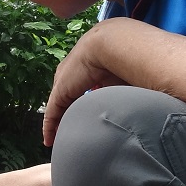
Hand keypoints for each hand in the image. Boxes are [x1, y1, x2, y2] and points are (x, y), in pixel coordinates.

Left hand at [41, 24, 125, 147]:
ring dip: (58, 123)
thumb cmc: (127, 58)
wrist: (113, 44)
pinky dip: (50, 127)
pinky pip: (52, 113)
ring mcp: (65, 82)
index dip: (81, 105)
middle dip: (67, 115)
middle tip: (70, 132)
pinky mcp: (60, 91)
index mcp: (89, 68)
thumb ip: (122, 93)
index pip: (81, 90)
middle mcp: (73, 73)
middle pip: (67, 98)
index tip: (86, 118)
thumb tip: (136, 108)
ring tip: (59, 140)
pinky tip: (49, 140)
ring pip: (58, 107)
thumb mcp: (123, 79)